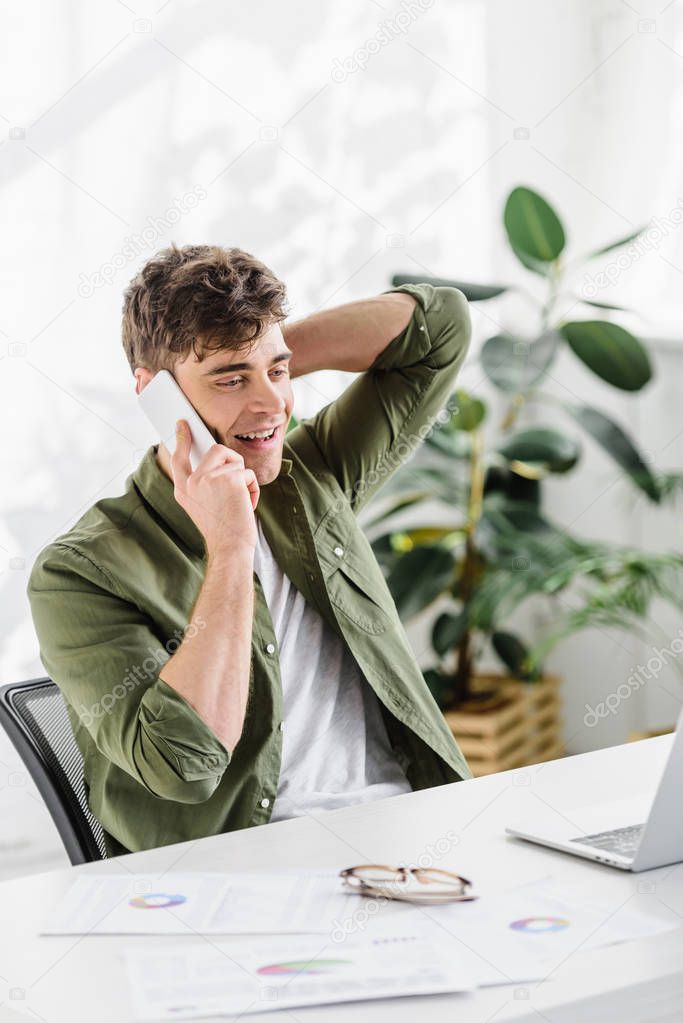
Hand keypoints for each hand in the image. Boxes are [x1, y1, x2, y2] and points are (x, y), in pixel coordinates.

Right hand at [170, 419, 259, 554]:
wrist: (230, 547)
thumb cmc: (222, 530)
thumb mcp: (202, 506)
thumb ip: (204, 484)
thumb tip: (219, 462)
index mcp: (183, 490)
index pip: (179, 458)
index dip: (181, 440)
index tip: (183, 425)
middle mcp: (192, 482)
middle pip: (216, 451)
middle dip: (232, 462)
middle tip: (238, 482)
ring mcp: (209, 478)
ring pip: (235, 462)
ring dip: (244, 480)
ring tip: (240, 502)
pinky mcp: (229, 479)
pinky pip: (248, 473)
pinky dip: (253, 489)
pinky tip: (247, 505)